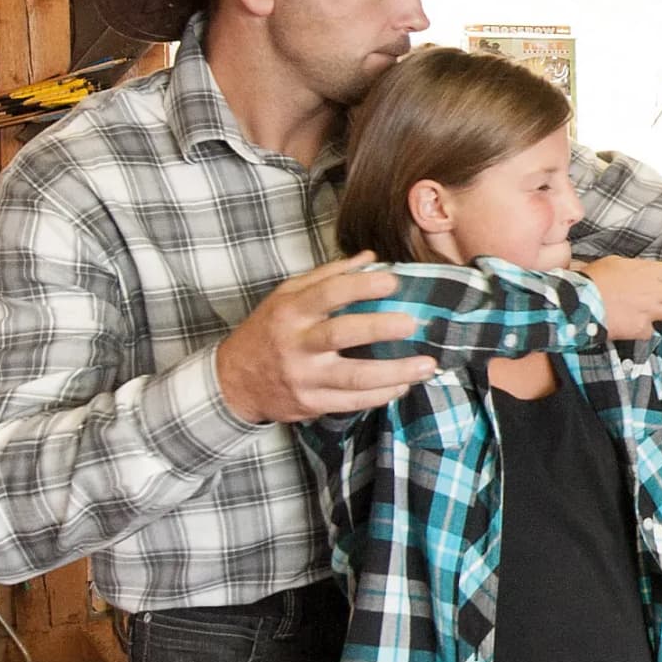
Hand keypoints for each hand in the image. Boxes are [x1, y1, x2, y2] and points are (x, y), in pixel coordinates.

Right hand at [215, 255, 446, 424]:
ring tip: (427, 365)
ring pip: (354, 377)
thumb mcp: (286, 296)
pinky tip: (404, 385)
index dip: (361, 286)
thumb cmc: (268, 331)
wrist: (234, 382)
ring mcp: (304, 378)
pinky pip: (352, 402)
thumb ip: (327, 276)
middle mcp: (296, 345)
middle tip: (413, 323)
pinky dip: (382, 394)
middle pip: (341, 334)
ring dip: (395, 372)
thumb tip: (370, 257)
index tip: (393, 281)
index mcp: (290, 312)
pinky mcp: (311, 404)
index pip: (327, 294)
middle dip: (380, 328)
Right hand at [579, 256, 661, 346]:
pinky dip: (651, 328)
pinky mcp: (642, 329)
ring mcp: (651, 311)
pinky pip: (653, 330)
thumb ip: (637, 269)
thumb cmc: (594, 280)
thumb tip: (645, 273)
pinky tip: (646, 325)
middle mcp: (655, 291)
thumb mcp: (618, 263)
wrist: (580, 302)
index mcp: (650, 271)